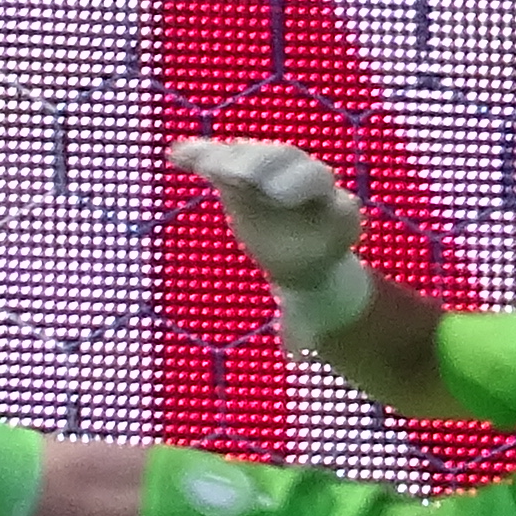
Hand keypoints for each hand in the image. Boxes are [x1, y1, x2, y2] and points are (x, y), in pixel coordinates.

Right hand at [170, 136, 373, 345]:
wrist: (298, 241)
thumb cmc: (307, 270)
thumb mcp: (309, 296)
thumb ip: (300, 324)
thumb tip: (293, 359)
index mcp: (335, 218)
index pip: (337, 208)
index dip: (326, 208)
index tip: (302, 211)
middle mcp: (309, 185)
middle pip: (299, 170)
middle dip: (279, 175)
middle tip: (257, 186)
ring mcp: (275, 170)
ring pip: (259, 157)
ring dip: (236, 161)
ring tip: (211, 168)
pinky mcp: (241, 167)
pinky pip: (220, 158)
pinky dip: (199, 156)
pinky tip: (178, 157)